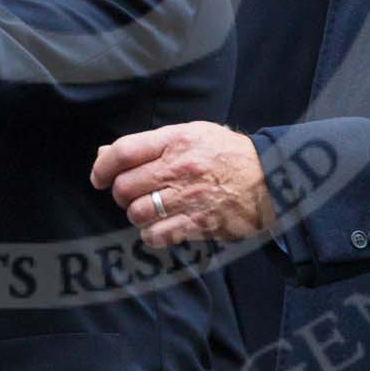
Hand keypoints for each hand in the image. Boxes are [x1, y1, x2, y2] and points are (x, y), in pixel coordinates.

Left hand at [89, 121, 275, 248]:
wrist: (270, 178)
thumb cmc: (226, 154)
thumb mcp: (191, 135)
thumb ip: (149, 144)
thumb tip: (104, 155)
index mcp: (176, 140)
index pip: (124, 152)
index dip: (102, 167)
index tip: (98, 177)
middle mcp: (180, 168)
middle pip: (125, 186)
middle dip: (121, 193)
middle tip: (133, 194)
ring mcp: (189, 197)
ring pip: (138, 213)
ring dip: (137, 214)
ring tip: (150, 210)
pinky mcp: (199, 223)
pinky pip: (157, 235)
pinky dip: (152, 235)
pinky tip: (161, 227)